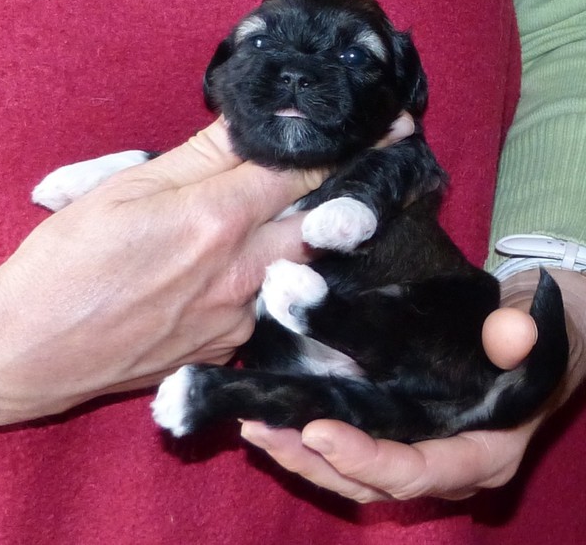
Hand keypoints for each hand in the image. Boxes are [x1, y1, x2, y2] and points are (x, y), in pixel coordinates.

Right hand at [0, 119, 324, 424]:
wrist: (31, 349)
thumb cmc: (66, 263)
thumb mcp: (123, 189)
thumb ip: (199, 155)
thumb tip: (251, 123)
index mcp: (215, 220)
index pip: (302, 172)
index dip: (341, 148)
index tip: (375, 133)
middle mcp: (240, 275)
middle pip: (316, 223)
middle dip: (333, 195)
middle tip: (336, 175)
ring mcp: (236, 320)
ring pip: (290, 267)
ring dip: (289, 240)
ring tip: (251, 226)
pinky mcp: (224, 351)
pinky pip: (259, 307)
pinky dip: (254, 282)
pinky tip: (215, 276)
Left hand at [241, 268, 585, 502]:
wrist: (540, 324)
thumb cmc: (545, 326)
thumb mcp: (538, 320)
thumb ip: (524, 330)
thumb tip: (509, 337)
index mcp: (486, 447)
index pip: (422, 471)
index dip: (370, 461)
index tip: (317, 431)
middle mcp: (449, 458)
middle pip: (375, 482)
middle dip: (316, 463)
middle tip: (263, 431)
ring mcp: (423, 444)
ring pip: (357, 472)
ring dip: (303, 454)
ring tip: (256, 426)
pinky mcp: (403, 423)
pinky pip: (356, 442)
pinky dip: (315, 434)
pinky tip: (279, 413)